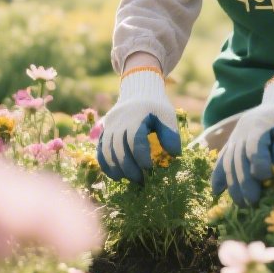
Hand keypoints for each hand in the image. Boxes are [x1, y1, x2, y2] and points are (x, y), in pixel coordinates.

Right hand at [96, 68, 180, 182]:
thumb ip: (170, 134)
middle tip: (141, 181)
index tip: (150, 168)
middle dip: (129, 168)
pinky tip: (116, 176)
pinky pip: (100, 151)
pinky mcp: (103, 132)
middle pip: (118, 149)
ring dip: (116, 169)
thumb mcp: (167, 115)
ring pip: (106, 152)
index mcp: (135, 117)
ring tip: (129, 180)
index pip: (135, 139)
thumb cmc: (156, 106)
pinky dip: (106, 165)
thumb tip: (174, 155)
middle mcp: (118, 122)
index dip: (141, 156)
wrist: (138, 91)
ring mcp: (108, 127)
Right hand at [211, 75, 273, 206]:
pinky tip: (217, 191)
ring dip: (234, 185)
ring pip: (228, 162)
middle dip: (245, 182)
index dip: (259, 164)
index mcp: (259, 122)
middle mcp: (242, 129)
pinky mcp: (232, 144)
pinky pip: (222, 160)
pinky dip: (219, 176)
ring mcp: (234, 137)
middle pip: (238, 158)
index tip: (268, 178)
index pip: (254, 146)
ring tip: (242, 203)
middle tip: (253, 202)